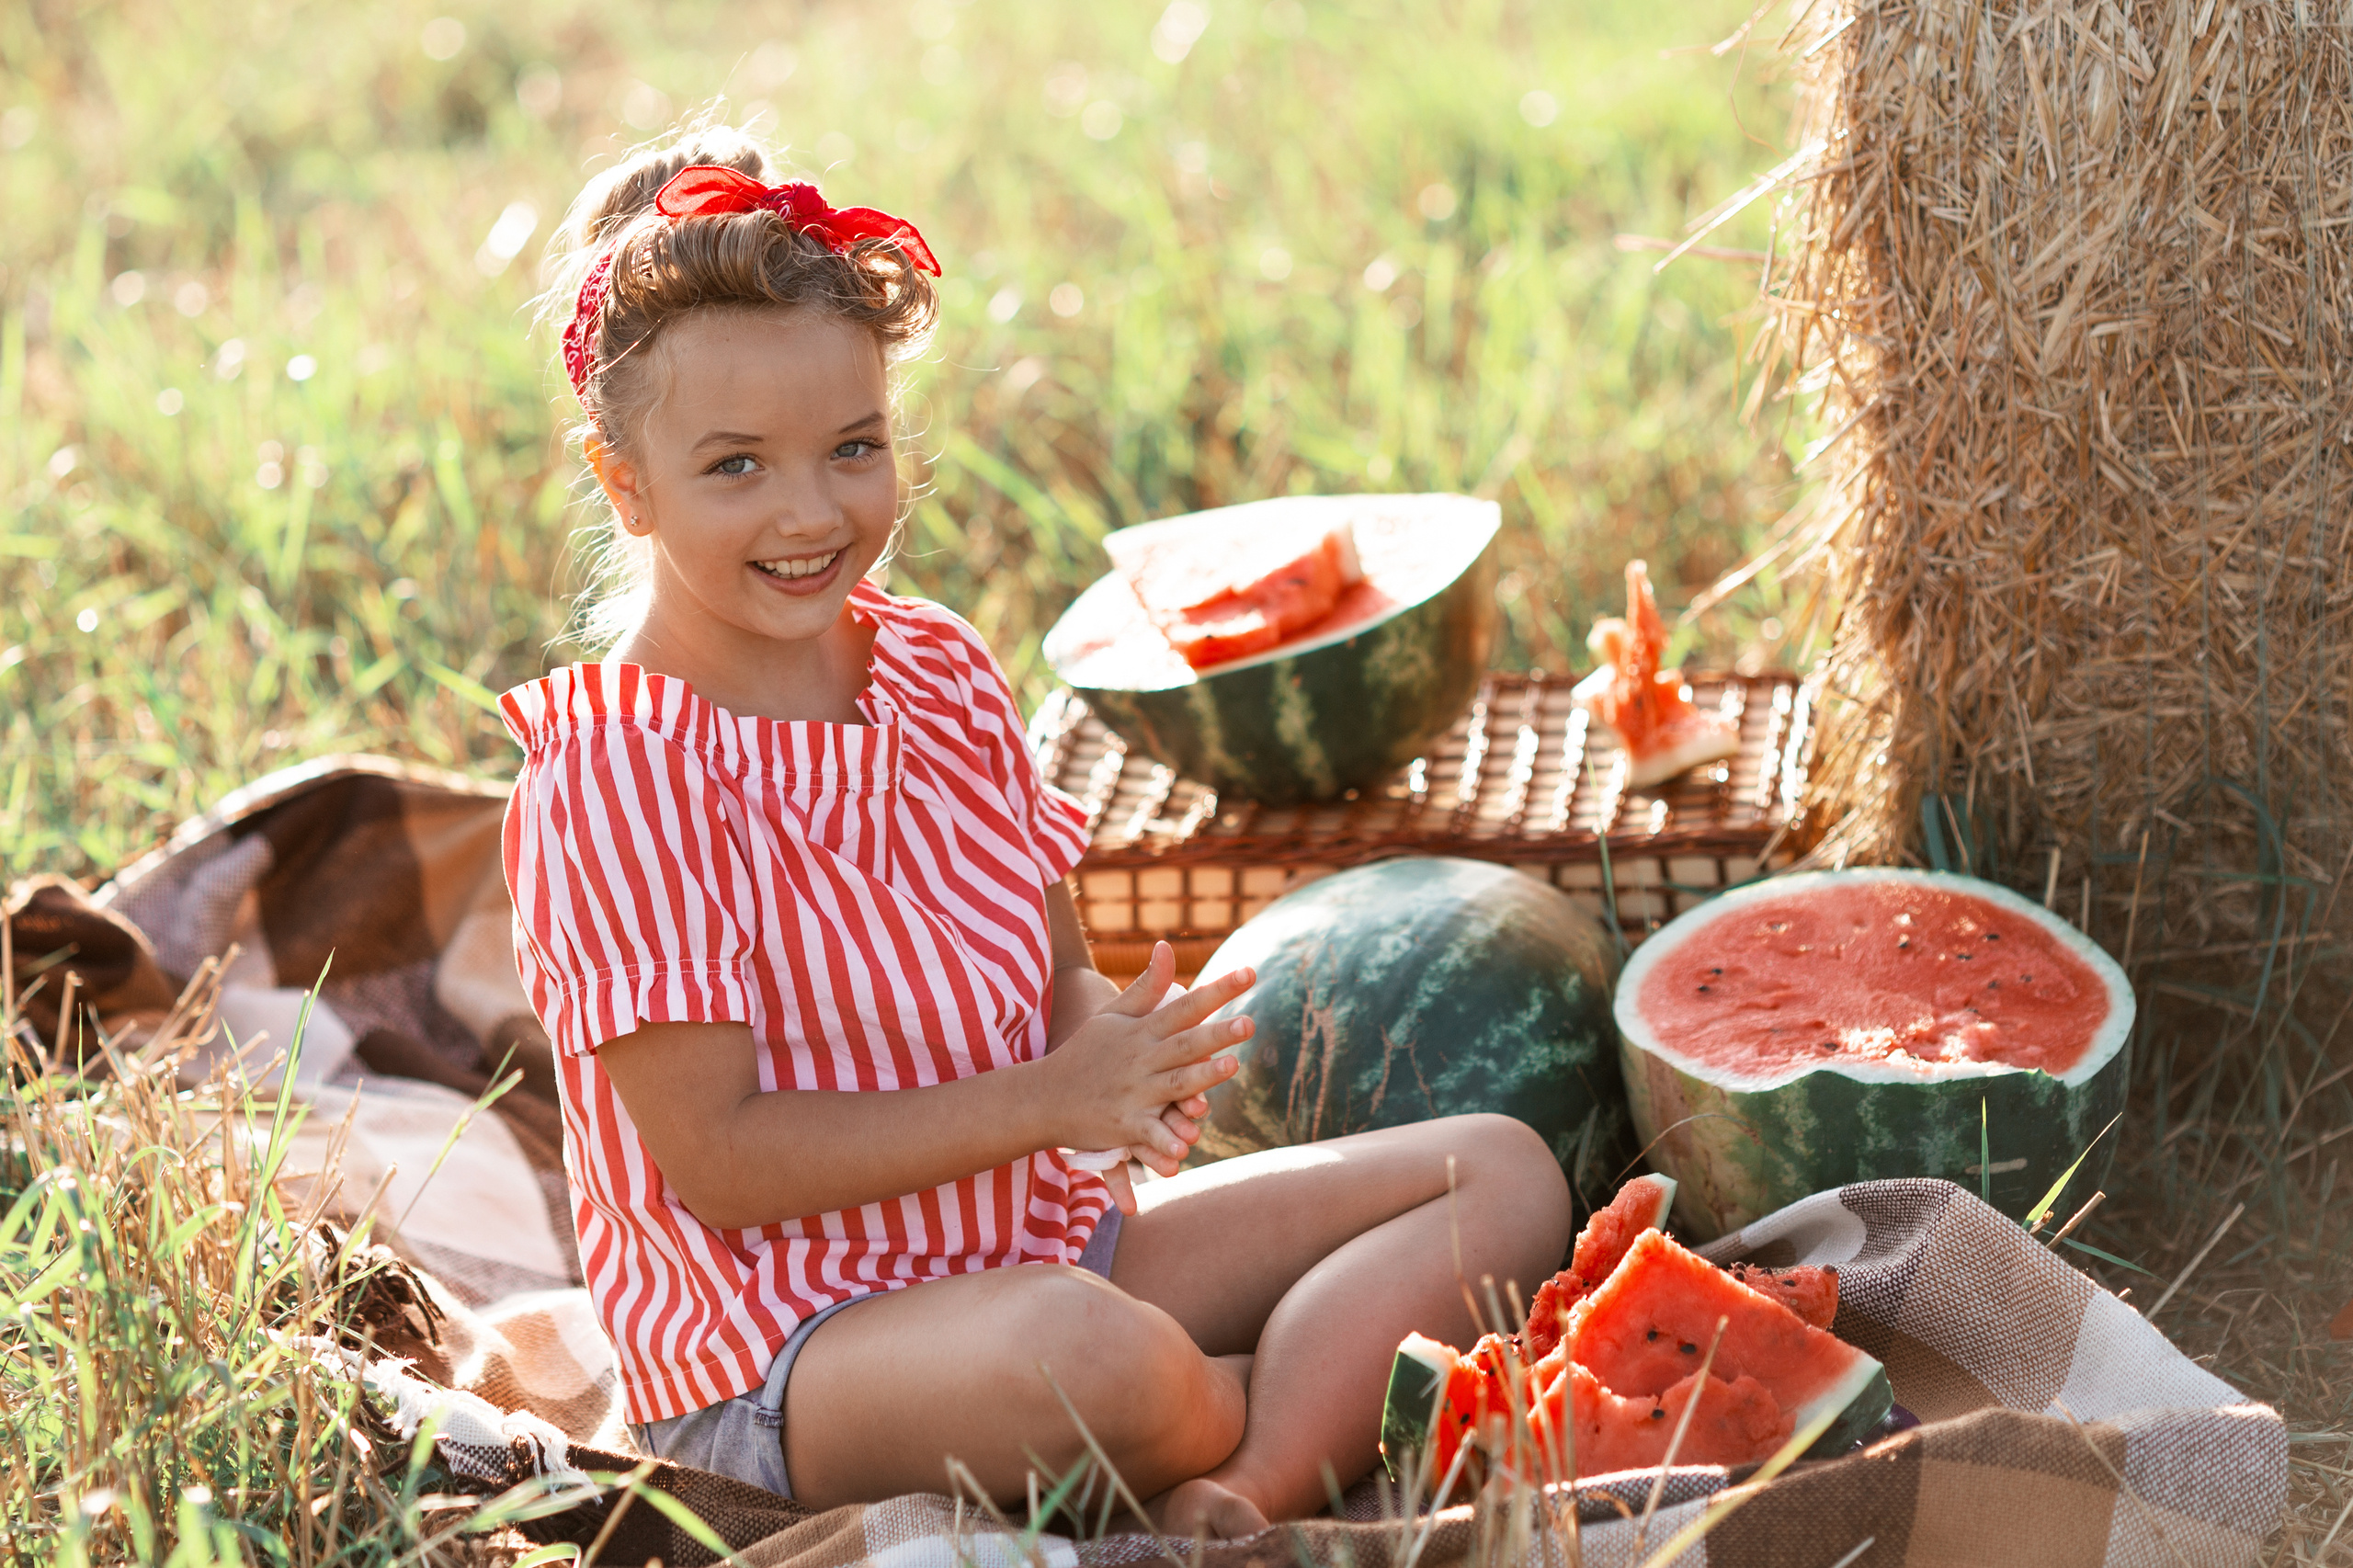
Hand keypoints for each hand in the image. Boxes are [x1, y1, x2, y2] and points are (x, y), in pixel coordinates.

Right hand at [1043, 942, 1253, 1176]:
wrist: (1043, 1097)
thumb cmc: (1086, 1053)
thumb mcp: (1113, 1015)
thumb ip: (1147, 986)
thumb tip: (1168, 946)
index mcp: (1142, 1031)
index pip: (1186, 1006)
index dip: (1217, 990)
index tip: (1248, 973)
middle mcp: (1141, 1059)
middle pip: (1185, 1043)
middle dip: (1216, 1033)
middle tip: (1248, 1022)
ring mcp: (1133, 1092)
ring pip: (1174, 1084)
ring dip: (1201, 1077)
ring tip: (1232, 1066)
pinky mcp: (1124, 1125)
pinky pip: (1149, 1134)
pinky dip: (1164, 1141)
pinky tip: (1184, 1147)